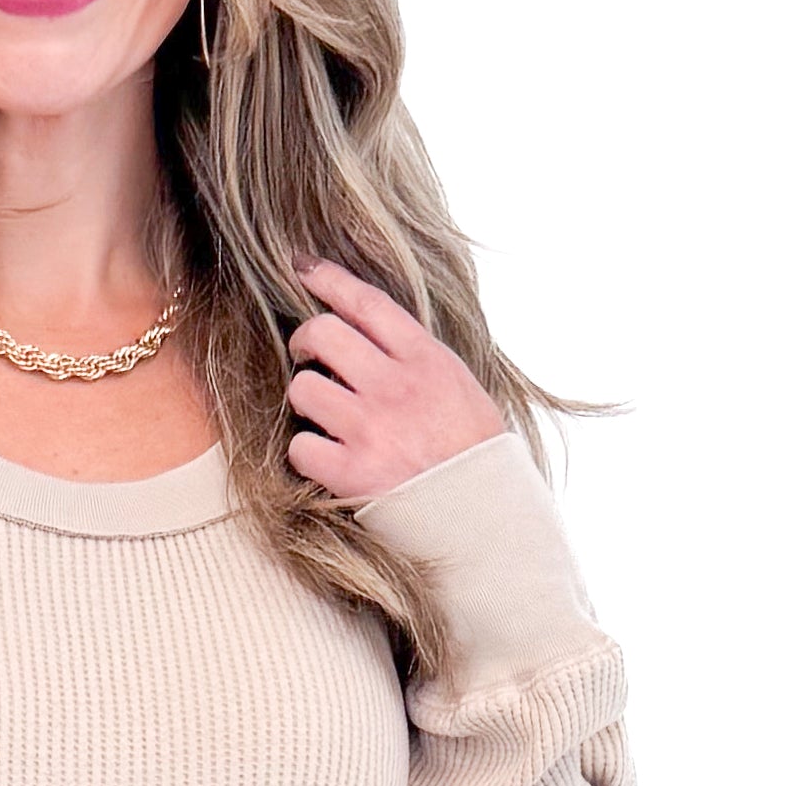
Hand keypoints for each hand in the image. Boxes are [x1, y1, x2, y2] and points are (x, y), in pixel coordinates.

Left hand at [283, 255, 507, 503]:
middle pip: (322, 334)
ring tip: (326, 416)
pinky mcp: (350, 472)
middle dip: (305, 341)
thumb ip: (417, 359)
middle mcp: (396, 388)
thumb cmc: (472, 454)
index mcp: (427, 361)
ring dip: (306, 401)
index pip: (368, 303)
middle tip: (308, 356)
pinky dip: (307, 453)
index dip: (329, 279)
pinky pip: (299, 446)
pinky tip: (328, 459)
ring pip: (303, 388)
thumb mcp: (460, 388)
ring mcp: (371, 429)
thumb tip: (367, 333)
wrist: (485, 519)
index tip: (303, 266)